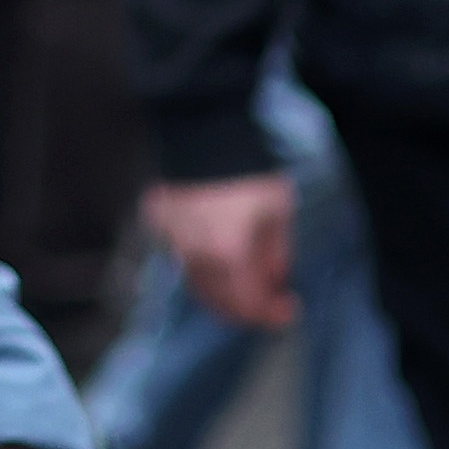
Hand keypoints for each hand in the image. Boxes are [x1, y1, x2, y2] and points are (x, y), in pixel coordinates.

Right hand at [140, 171, 296, 330]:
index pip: (249, 305)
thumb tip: (276, 278)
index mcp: (228, 256)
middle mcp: (196, 258)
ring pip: (199, 285)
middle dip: (249, 307)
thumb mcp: (278, 212)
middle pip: (221, 303)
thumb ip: (277, 253)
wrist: (204, 133)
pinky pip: (183, 259)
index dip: (273, 314)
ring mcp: (172, 244)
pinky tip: (221, 257)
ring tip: (248, 280)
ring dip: (226, 292)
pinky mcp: (158, 227)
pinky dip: (205, 268)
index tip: (290, 308)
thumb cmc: (247, 172)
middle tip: (270, 298)